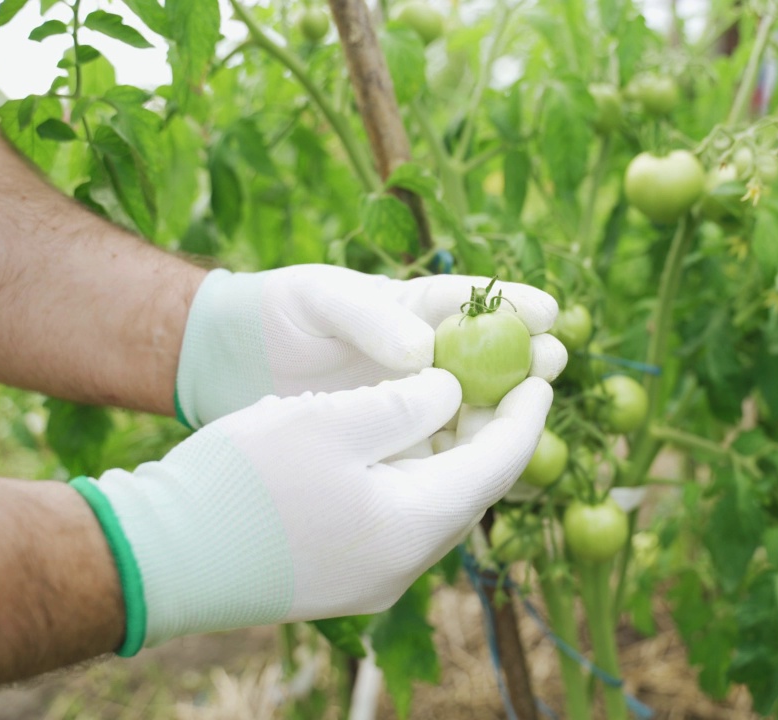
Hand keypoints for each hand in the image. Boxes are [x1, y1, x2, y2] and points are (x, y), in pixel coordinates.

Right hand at [72, 369, 552, 653]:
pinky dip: (412, 475)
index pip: (498, 466)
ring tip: (456, 402)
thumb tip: (452, 393)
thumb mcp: (334, 419)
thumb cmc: (246, 479)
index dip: (526, 417)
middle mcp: (403, 564)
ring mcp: (369, 578)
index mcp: (415, 526)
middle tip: (506, 383)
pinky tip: (400, 440)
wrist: (158, 555)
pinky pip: (398, 518)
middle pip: (470, 490)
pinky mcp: (338, 577)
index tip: (543, 375)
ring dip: (450, 454)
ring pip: (433, 505)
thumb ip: (408, 403)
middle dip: (491, 434)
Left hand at [174, 266, 566, 427]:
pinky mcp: (394, 444)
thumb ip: (371, 318)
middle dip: (527, 356)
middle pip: (491, 357)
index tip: (548, 313)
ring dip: (506, 407)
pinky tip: (485, 456)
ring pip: (474, 407)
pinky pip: (441, 450)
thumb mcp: (319, 300)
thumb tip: (423, 353)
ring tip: (531, 404)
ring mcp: (412, 403)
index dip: (515, 305)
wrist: (226, 364)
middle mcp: (425, 357)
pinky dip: (466, 452)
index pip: (474, 303)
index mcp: (413, 309)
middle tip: (551, 360)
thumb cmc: (277, 314)